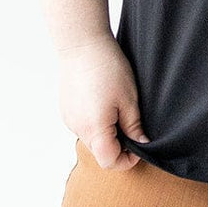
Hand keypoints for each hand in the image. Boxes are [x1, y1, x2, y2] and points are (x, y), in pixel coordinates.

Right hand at [57, 35, 150, 169]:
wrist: (82, 43)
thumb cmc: (107, 67)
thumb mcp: (129, 97)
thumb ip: (134, 125)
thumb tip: (141, 143)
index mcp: (95, 130)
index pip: (110, 162)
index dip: (128, 159)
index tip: (140, 145)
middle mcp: (78, 129)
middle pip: (100, 151)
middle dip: (118, 144)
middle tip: (133, 122)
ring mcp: (69, 119)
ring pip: (92, 137)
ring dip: (107, 131)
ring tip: (118, 106)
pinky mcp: (66, 109)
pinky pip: (83, 124)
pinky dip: (95, 120)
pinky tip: (103, 99)